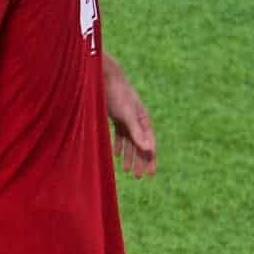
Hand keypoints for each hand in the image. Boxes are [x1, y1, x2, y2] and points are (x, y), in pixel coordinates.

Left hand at [104, 60, 156, 177]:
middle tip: (139, 176)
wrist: (102, 76)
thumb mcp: (127, 115)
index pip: (149, 143)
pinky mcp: (115, 115)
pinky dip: (118, 145)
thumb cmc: (116, 94)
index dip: (150, 159)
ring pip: (129, 141)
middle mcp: (136, 119)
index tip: (150, 173)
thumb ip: (137, 132)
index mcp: (143, 119)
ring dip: (129, 155)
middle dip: (140, 161)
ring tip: (128, 170)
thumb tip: (149, 149)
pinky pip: (120, 134)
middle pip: (140, 144)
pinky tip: (115, 154)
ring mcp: (126, 117)